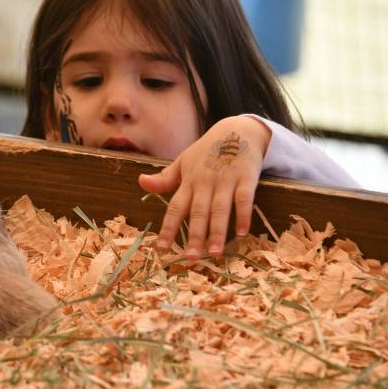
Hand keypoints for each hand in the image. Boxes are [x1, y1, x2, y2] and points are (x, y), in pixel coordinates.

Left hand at [138, 116, 270, 258]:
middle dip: (194, 237)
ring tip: (214, 254)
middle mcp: (205, 183)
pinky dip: (244, 215)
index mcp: (188, 182)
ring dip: (217, 232)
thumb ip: (165, 178)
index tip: (161, 248)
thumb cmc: (206, 151)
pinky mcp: (246, 177)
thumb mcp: (183, 162)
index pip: (175, 208)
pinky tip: (242, 233)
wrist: (236, 129)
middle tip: (191, 259)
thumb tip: (140, 182)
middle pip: (198, 213)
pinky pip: (244, 199)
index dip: (168, 228)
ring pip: (220, 209)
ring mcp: (226, 180)